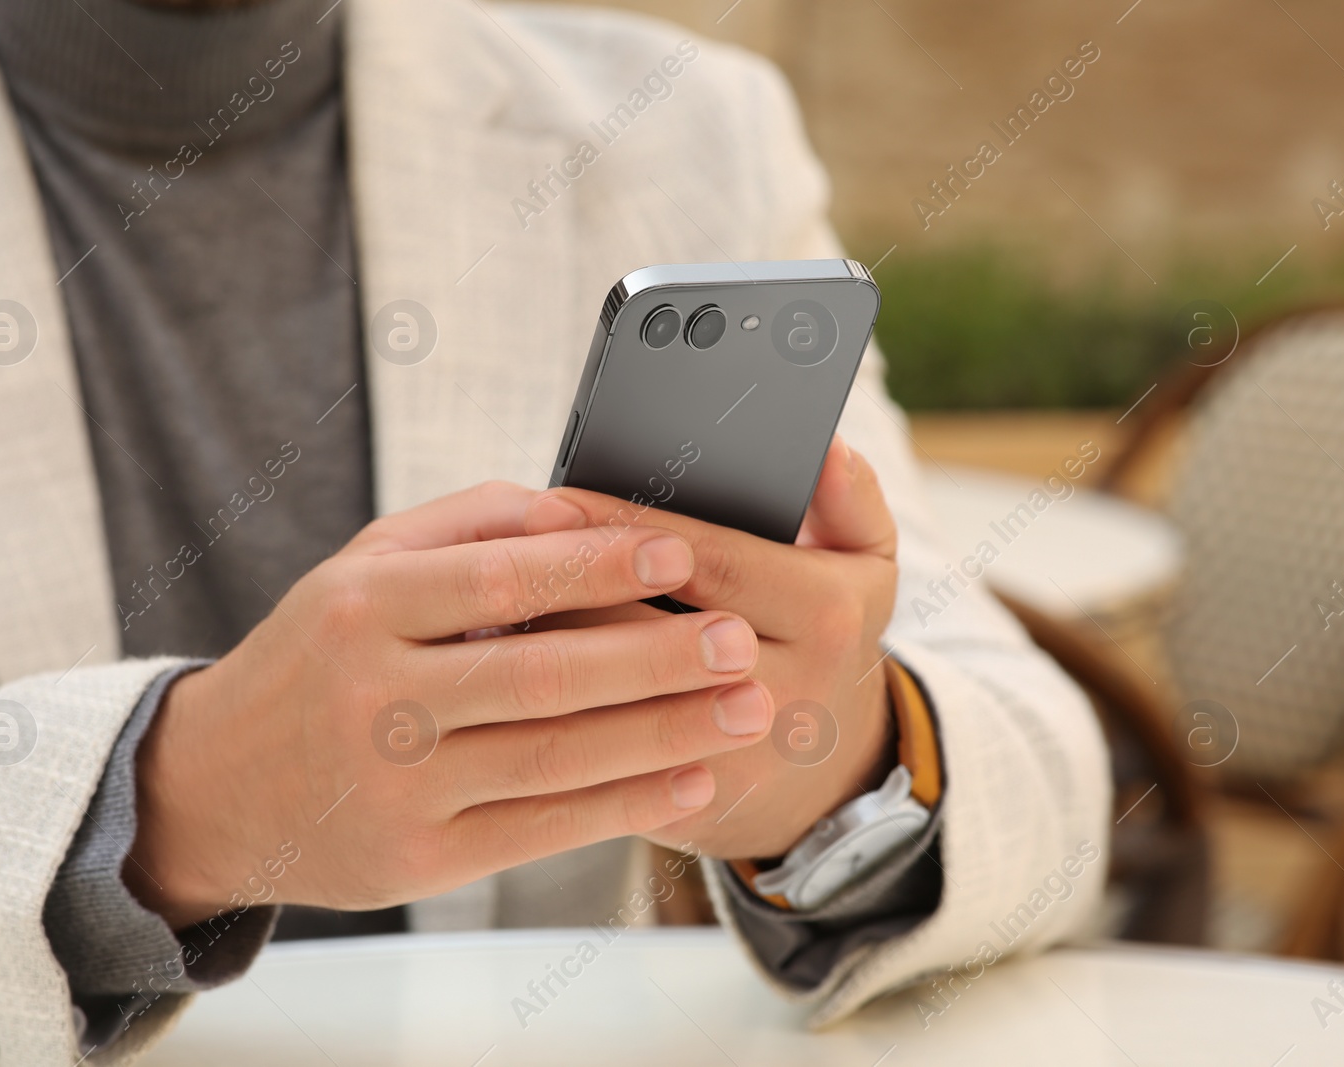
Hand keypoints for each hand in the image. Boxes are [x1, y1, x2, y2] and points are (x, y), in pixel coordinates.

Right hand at [124, 482, 776, 927]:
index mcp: (362, 607)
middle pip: (542, 676)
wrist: (213, 789)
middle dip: (657, 658)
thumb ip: (469, 525)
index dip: (596, 566)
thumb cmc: (314, 658)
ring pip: (555, 757)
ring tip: (747, 709)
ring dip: (666, 734)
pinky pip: (543, 829)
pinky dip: (626, 804)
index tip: (680, 552)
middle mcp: (374, 697)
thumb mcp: (362, 568)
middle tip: (739, 641)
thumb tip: (580, 512)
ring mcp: (396, 787)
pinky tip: (692, 776)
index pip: (497, 580)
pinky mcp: (418, 861)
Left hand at [521, 436, 899, 858]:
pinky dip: (550, 718)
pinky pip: (601, 760)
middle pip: (648, 632)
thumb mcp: (862, 567)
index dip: (623, 528)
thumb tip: (826, 447)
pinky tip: (499, 682)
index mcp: (822, 614)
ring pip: (615, 700)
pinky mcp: (687, 807)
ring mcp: (734, 757)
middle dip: (565, 592)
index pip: (707, 558)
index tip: (551, 499)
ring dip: (545, 655)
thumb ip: (849, 500)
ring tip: (481, 613)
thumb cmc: (824, 644)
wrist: (824, 782)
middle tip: (488, 557)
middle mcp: (784, 690)